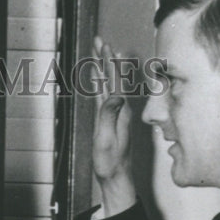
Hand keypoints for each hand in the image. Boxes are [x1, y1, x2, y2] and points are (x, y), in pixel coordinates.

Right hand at [91, 36, 134, 213]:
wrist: (116, 178)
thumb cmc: (110, 162)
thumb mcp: (107, 139)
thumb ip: (109, 116)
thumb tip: (115, 95)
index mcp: (120, 111)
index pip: (114, 81)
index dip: (108, 62)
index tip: (104, 45)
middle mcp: (120, 110)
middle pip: (113, 78)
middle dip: (106, 58)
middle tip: (99, 41)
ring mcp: (116, 115)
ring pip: (109, 85)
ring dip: (104, 68)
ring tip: (100, 53)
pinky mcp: (111, 120)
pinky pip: (106, 95)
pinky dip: (101, 83)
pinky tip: (99, 79)